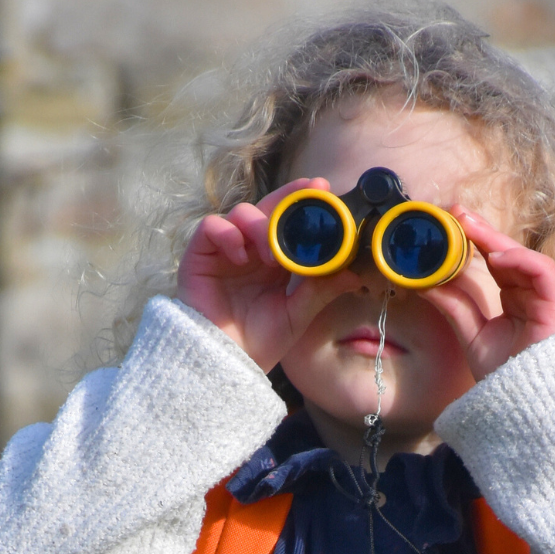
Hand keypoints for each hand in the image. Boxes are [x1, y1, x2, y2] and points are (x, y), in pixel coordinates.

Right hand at [176, 178, 361, 371]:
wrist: (227, 363)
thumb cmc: (259, 341)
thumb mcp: (297, 314)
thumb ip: (320, 291)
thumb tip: (353, 274)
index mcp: (275, 262)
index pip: (288, 223)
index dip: (303, 203)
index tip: (325, 190)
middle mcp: (250, 251)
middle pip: (267, 208)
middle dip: (288, 196)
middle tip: (310, 191)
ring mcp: (225, 251)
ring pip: (241, 213)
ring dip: (259, 226)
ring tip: (270, 256)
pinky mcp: (200, 255)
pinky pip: (212, 227)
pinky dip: (227, 234)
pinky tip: (240, 254)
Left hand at [421, 206, 554, 380]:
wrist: (529, 409)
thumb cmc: (507, 378)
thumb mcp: (473, 335)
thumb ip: (455, 306)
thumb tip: (425, 282)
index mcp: (516, 300)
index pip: (496, 262)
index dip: (474, 241)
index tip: (449, 224)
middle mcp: (534, 296)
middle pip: (509, 255)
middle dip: (483, 231)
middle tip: (456, 213)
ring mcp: (549, 300)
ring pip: (525, 258)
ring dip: (497, 240)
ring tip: (470, 228)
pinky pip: (543, 272)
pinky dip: (521, 260)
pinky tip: (496, 256)